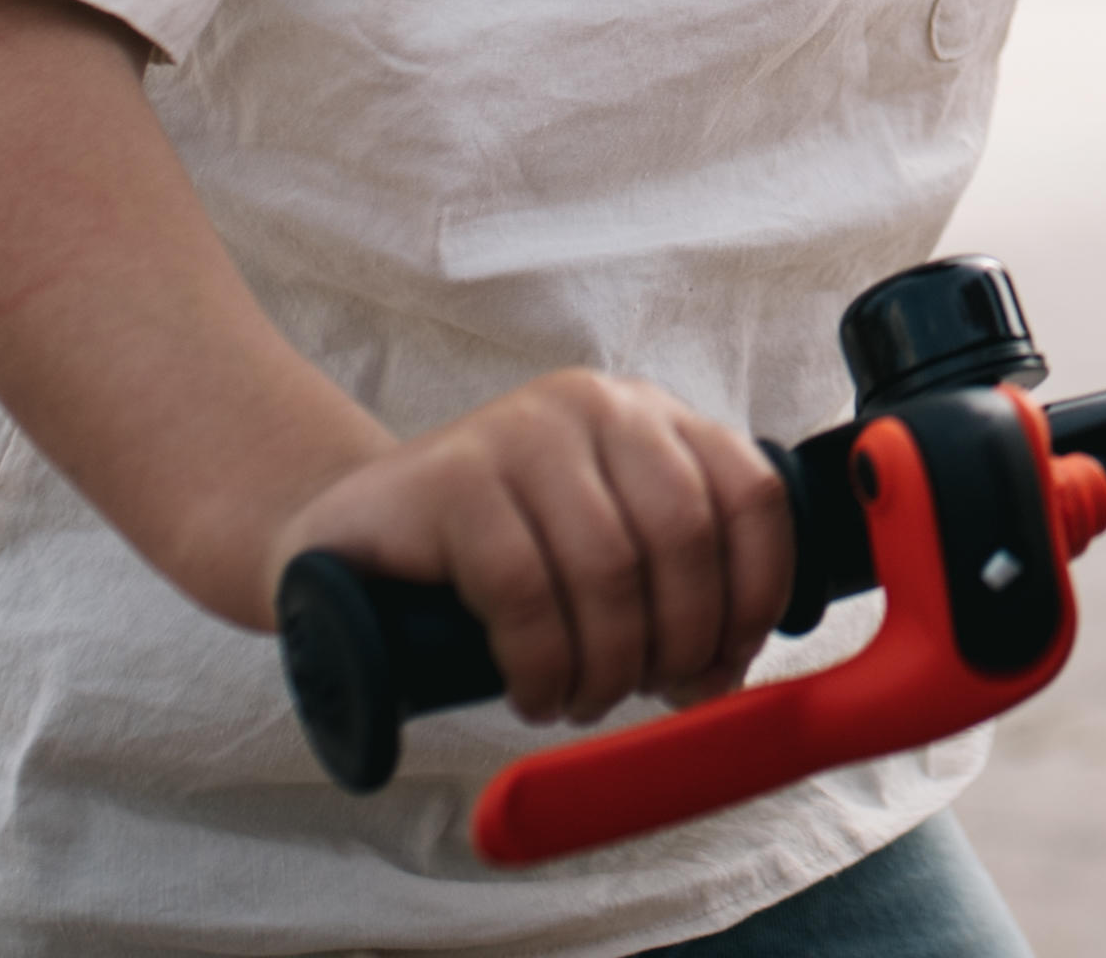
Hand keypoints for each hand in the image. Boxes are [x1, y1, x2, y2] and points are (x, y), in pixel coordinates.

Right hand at [269, 370, 795, 727]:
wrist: (350, 540)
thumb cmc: (491, 562)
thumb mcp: (598, 554)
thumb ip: (670, 587)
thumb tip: (728, 672)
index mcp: (650, 418)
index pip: (751, 493)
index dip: (755, 592)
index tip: (727, 664)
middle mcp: (595, 406)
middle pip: (685, 536)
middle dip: (678, 641)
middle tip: (644, 695)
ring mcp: (520, 432)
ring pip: (609, 567)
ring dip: (608, 665)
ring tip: (580, 701)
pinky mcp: (451, 479)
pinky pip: (526, 589)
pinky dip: (542, 664)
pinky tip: (534, 693)